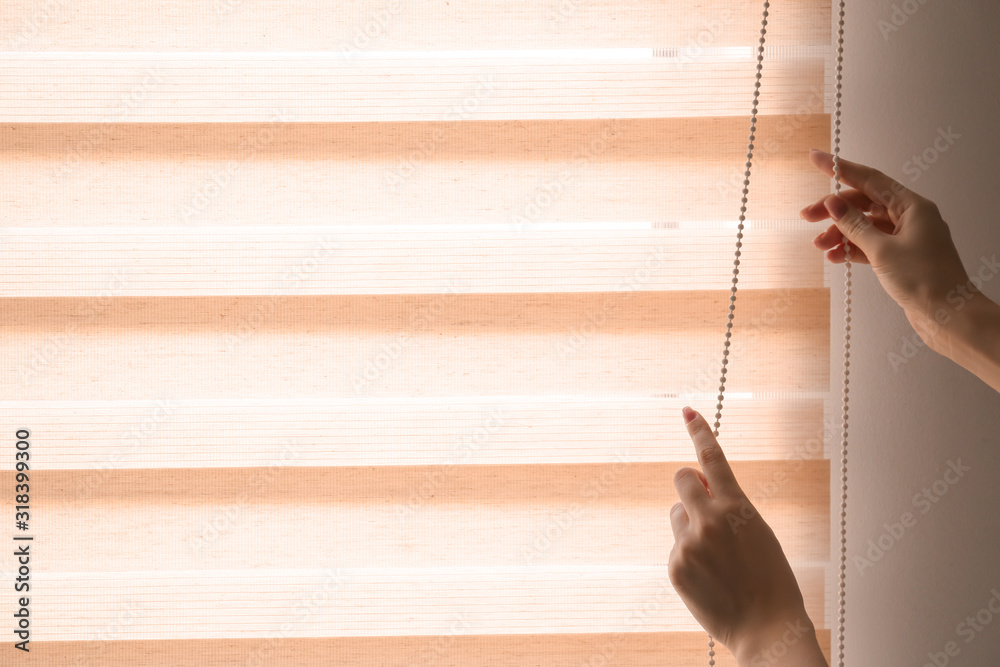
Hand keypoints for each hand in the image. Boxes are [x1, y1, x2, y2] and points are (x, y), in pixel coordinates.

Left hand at [668, 407, 827, 665]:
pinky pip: (677, 547)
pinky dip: (689, 557)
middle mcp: (709, 519)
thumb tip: (700, 488)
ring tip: (716, 557)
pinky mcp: (676, 566)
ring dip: (690, 525)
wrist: (766, 627)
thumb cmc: (769, 580)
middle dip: (690, 486)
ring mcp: (689, 543)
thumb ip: (730, 507)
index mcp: (737, 507)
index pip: (714, 459)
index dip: (700, 431)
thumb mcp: (758, 532)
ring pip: (678, 515)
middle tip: (703, 504)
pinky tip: (709, 577)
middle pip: (682, 478)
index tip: (687, 411)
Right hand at [800, 149, 972, 350]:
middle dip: (834, 210)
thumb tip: (834, 203)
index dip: (841, 169)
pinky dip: (851, 248)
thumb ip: (855, 225)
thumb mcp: (882, 250)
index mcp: (912, 206)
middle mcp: (910, 217)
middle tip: (808, 216)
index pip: (870, 179)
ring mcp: (905, 237)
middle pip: (863, 203)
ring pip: (864, 225)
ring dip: (840, 233)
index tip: (817, 159)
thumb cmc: (926, 280)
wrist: (947, 314)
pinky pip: (869, 244)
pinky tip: (836, 257)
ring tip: (821, 246)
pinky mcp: (900, 256)